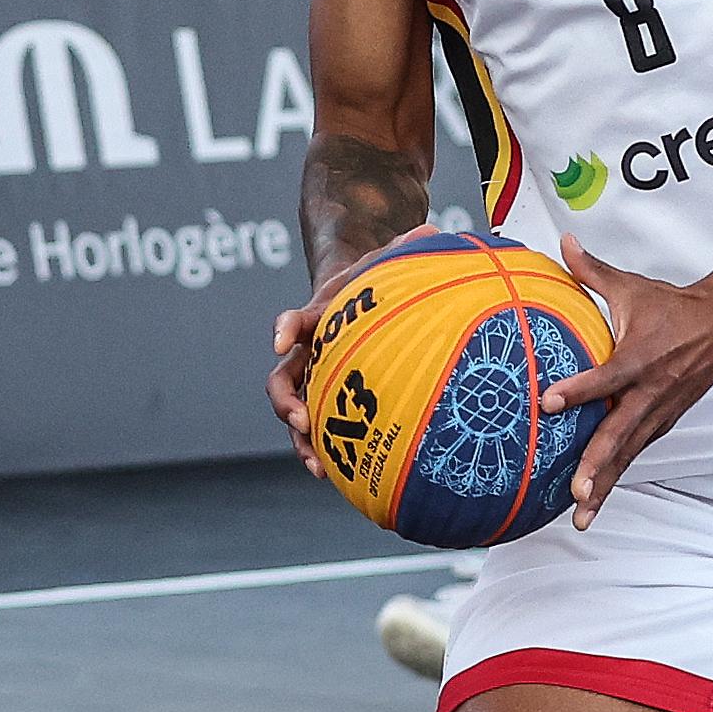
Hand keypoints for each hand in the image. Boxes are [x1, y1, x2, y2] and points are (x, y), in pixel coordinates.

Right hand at [267, 228, 431, 476]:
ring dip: (302, 441)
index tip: (284, 340)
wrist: (359, 299)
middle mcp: (307, 353)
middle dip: (287, 403)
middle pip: (283, 380)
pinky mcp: (330, 402)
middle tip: (302, 420)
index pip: (294, 320)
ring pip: (296, 414)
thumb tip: (430, 231)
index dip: (286, 328)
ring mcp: (315, 382)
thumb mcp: (387, 260)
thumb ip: (404, 248)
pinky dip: (330, 453)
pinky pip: (323, 430)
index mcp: (317, 319)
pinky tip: (347, 480)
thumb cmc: (374, 282)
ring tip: (319, 467)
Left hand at [539, 235, 712, 527]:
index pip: (606, 377)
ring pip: (629, 454)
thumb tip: (563, 242)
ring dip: (606, 485)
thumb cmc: (674, 307)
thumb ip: (592, 271)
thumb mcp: (632, 286)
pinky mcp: (664, 422)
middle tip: (575, 491)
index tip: (546, 403)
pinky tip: (596, 498)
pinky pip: (636, 453)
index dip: (577, 390)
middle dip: (598, 466)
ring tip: (582, 514)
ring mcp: (660, 412)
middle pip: (621, 435)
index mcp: (641, 358)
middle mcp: (652, 392)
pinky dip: (617, 476)